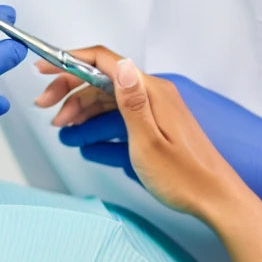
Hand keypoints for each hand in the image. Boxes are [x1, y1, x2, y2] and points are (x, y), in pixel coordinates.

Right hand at [37, 49, 261, 220]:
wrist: (217, 201)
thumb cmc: (186, 179)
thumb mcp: (149, 144)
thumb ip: (131, 103)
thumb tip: (122, 66)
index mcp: (152, 92)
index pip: (105, 62)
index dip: (69, 61)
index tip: (44, 68)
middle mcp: (154, 95)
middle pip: (103, 79)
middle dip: (70, 89)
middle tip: (46, 107)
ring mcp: (155, 110)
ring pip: (109, 98)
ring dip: (81, 108)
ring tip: (62, 126)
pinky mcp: (156, 126)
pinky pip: (120, 115)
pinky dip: (98, 121)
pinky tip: (84, 134)